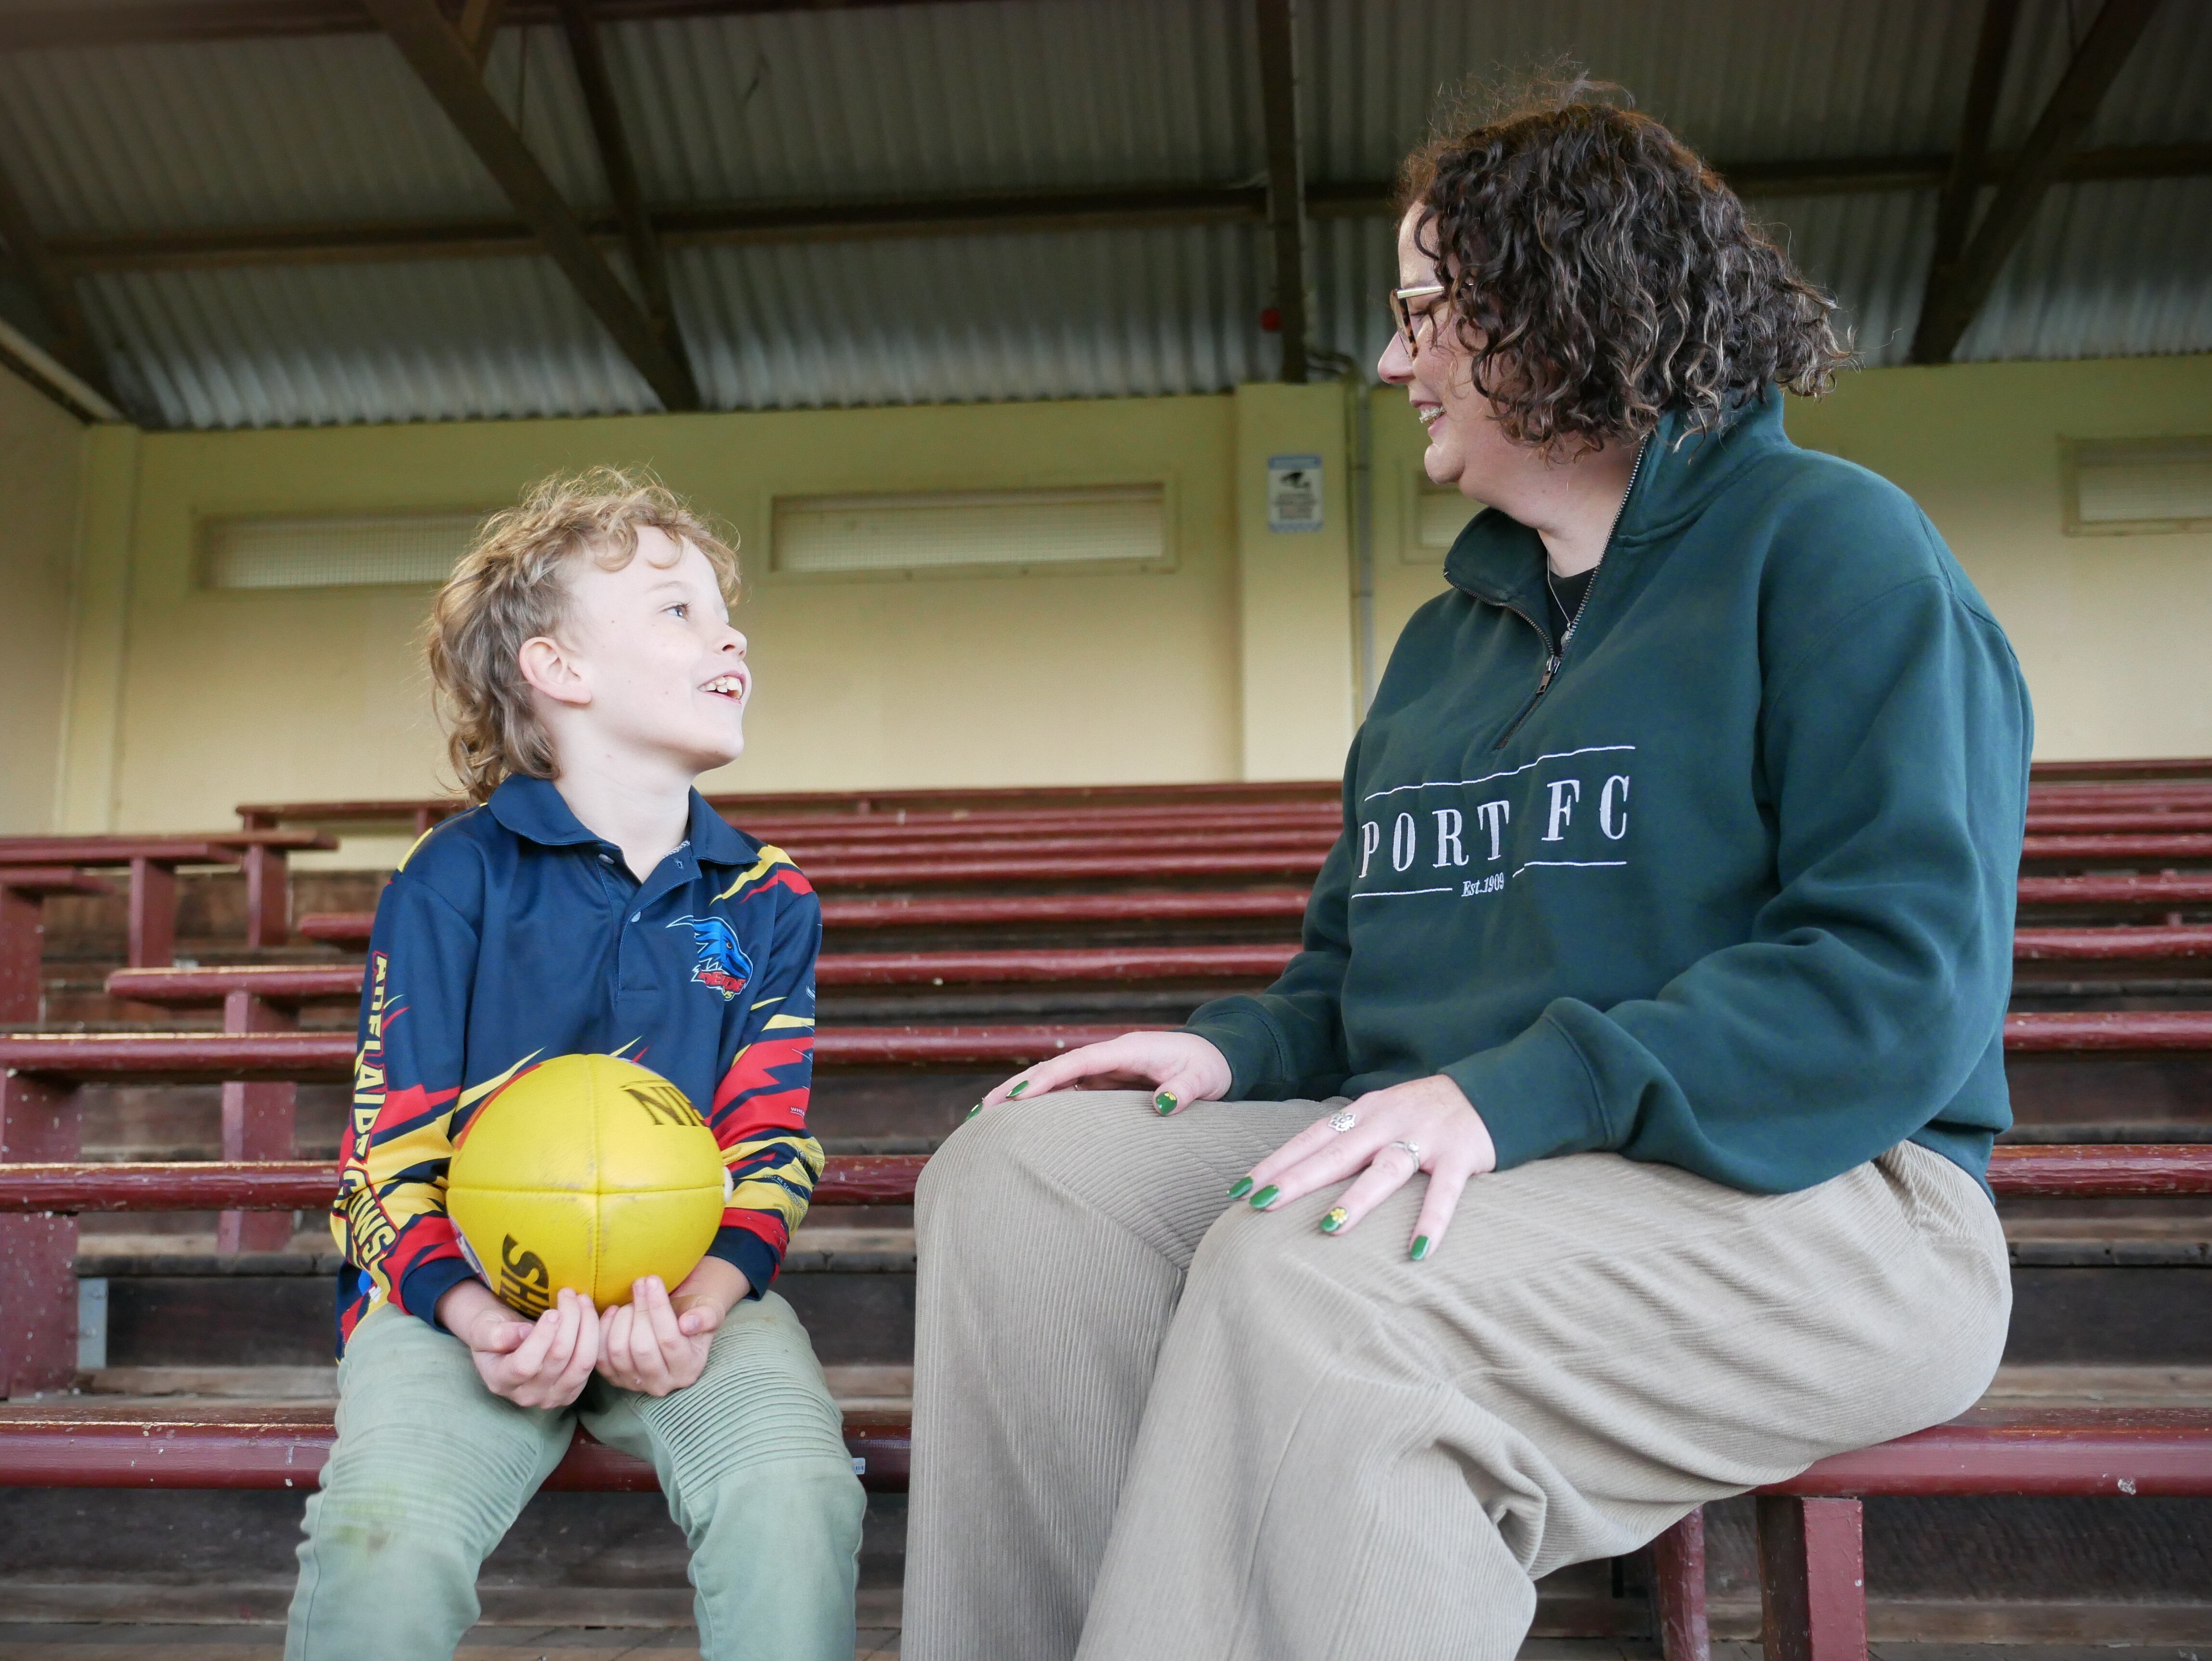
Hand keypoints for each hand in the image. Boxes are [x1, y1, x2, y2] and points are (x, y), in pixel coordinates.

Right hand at [440, 1281, 600, 1408]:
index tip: (552, 1311)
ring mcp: (552, 1396)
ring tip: (582, 1299)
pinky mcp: (573, 1390)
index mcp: (500, 1381)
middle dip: (569, 1320)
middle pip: (558, 1359)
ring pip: (581, 1363)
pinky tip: (591, 1313)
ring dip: (587, 1326)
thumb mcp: (483, 1328)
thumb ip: (496, 1333)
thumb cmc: (493, 1332)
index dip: (541, 1338)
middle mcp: (527, 1395)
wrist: (507, 1343)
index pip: (524, 1365)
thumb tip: (525, 1333)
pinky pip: (593, 1364)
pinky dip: (596, 1336)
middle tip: (569, 1293)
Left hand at [596, 1258, 747, 1396]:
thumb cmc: (693, 1315)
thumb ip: (706, 1316)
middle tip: (640, 1283)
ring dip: (622, 1318)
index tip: (652, 1279)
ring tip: (631, 1299)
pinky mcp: (613, 1378)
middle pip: (642, 1347)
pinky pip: (600, 1354)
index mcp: (688, 1370)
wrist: (675, 1325)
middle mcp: (661, 1384)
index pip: (669, 1339)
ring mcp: (634, 1384)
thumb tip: (688, 1324)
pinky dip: (604, 1329)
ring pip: (619, 1351)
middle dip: (639, 1310)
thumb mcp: (709, 1311)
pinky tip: (614, 1310)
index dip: (658, 1308)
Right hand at [973, 1030, 1232, 1119]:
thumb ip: (1185, 1090)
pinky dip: (1043, 1107)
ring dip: (1021, 1098)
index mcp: (1125, 1050)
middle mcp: (1107, 1058)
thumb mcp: (1203, 1079)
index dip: (1045, 1079)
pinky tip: (1022, 1127)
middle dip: (1016, 1088)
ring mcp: (1104, 1072)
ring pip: (1054, 1083)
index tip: (1016, 1096)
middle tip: (980, 1113)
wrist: (1218, 1058)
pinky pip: (1068, 1096)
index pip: (1076, 1063)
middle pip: (1053, 1070)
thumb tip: (1164, 1105)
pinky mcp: (1106, 1086)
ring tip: (985, 1121)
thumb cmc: (1210, 1067)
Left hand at [1233, 1074, 1496, 1259]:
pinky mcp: (1460, 1155)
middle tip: (1259, 1203)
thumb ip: (1347, 1139)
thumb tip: (1299, 1173)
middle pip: (1335, 1153)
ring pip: (1384, 1169)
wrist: (1491, 1089)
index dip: (1275, 1164)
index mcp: (1363, 1112)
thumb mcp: (1380, 1114)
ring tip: (1328, 1227)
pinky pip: (1444, 1193)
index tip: (1239, 1190)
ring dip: (1357, 1198)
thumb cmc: (1424, 1111)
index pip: (1310, 1139)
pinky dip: (1431, 1220)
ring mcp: (1424, 1137)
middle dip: (1295, 1179)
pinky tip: (1417, 1250)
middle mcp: (1387, 1121)